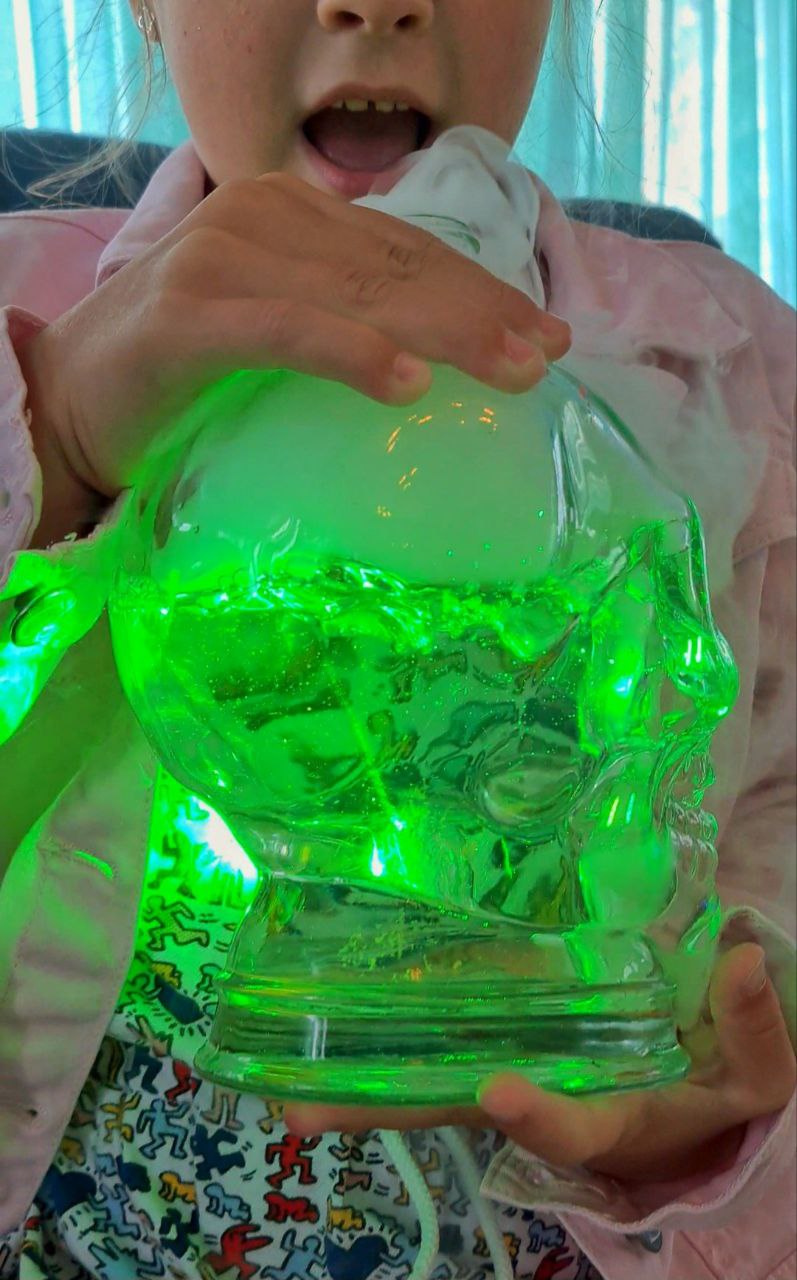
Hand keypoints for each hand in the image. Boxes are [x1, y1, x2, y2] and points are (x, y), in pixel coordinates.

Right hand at [18, 172, 569, 542]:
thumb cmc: (186, 374)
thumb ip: (344, 317)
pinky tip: (409, 383)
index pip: (406, 250)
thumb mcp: (280, 330)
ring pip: (357, 293)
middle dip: (483, 313)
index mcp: (291, 214)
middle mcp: (261, 216)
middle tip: (546, 360)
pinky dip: (352, 352)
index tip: (550, 335)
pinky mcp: (188, 313)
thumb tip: (438, 354)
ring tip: (513, 372)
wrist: (74, 402)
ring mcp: (222, 256)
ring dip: (445, 333)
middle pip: (396, 267)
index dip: (483, 291)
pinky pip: (289, 330)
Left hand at [283, 943, 795, 1185]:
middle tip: (303, 1111)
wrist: (685, 1093)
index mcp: (610, 1118)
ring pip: (432, 1076)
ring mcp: (511, 1066)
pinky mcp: (498, 1032)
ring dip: (363, 1076)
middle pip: (458, 1111)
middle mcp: (541, 1098)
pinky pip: (441, 1035)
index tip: (498, 1090)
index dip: (535, 1113)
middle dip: (385, 1108)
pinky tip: (332, 1009)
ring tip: (284, 1078)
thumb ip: (755, 1028)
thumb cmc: (718, 1086)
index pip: (569, 1125)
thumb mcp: (756, 1075)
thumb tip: (743, 961)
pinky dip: (392, 1029)